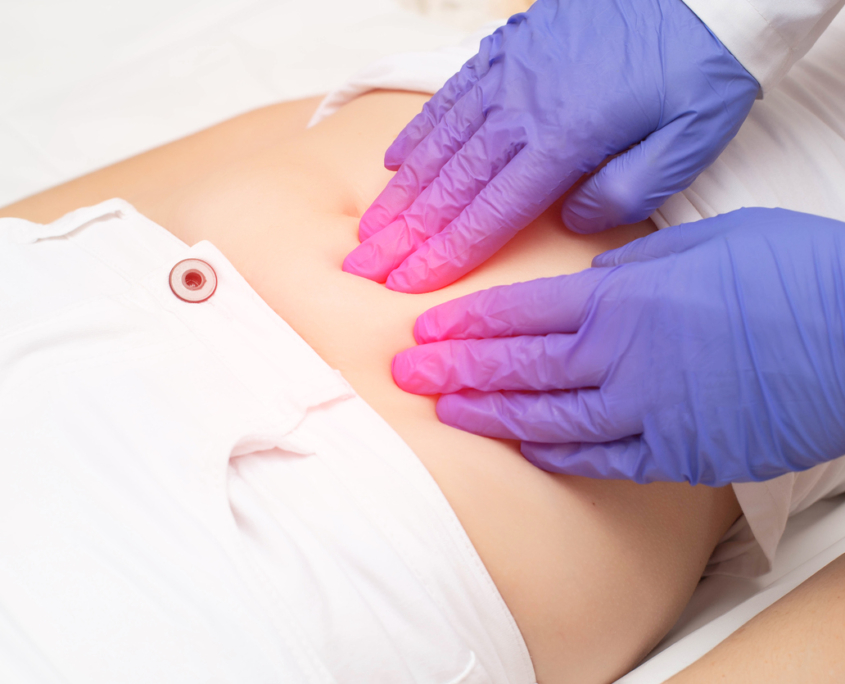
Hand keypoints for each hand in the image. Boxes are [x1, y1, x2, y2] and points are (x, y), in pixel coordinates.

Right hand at [343, 0, 758, 292]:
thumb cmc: (700, 65)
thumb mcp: (688, 142)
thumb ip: (624, 193)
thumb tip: (570, 220)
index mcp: (564, 141)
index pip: (488, 214)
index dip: (443, 254)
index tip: (405, 283)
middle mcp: (522, 110)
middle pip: (450, 186)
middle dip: (404, 233)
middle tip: (364, 265)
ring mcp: (509, 75)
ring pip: (440, 146)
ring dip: (401, 192)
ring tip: (369, 226)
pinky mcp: (508, 49)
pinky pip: (450, 98)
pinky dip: (418, 133)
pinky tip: (394, 162)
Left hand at [391, 208, 844, 485]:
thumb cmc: (789, 270)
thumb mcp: (699, 241)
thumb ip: (631, 264)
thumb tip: (587, 274)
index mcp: (621, 296)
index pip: (518, 312)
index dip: (465, 323)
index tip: (425, 330)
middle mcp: (619, 356)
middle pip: (517, 365)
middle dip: (454, 369)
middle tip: (406, 373)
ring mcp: (645, 410)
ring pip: (546, 415)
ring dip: (490, 413)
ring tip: (445, 412)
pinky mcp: (678, 451)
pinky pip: (601, 457)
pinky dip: (557, 453)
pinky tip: (525, 449)